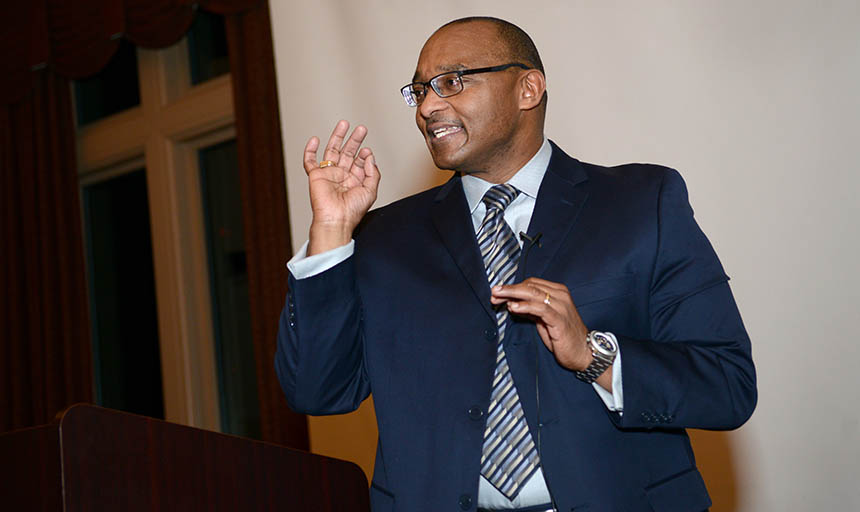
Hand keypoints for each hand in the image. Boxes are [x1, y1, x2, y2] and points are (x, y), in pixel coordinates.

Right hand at [304, 120, 380, 254]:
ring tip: (344, 124)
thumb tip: (369, 156)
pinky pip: (310, 161)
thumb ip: (372, 173)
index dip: (364, 154)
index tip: (367, 150)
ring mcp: (329, 174)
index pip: (359, 162)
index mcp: (355, 180)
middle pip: (348, 152)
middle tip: (361, 129)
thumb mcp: (371, 191)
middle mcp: (342, 176)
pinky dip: (310, 150)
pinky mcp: (316, 176)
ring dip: (337, 137)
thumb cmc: (352, 211)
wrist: (336, 219)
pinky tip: (315, 140)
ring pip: (332, 151)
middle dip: (354, 140)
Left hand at [491, 277, 591, 371]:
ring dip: (513, 294)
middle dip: (509, 289)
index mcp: (557, 292)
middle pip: (530, 286)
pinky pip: (540, 308)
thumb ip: (530, 310)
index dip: (513, 287)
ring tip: (498, 297)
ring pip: (533, 294)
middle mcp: (560, 295)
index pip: (531, 283)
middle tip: (494, 292)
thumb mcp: (543, 320)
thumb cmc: (564, 336)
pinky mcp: (560, 319)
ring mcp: (561, 306)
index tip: (497, 293)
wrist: (584, 353)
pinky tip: (513, 307)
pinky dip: (525, 306)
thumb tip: (511, 303)